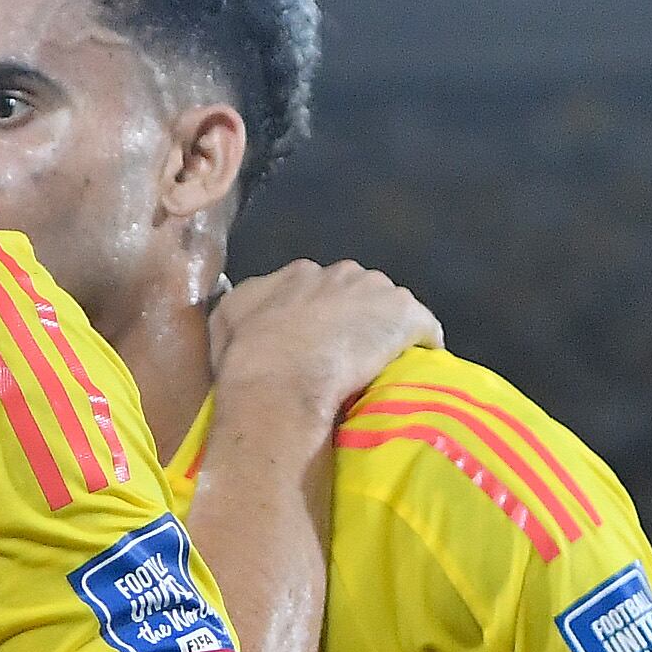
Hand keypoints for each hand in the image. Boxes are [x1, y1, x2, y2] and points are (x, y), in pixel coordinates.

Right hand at [207, 260, 439, 420]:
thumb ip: (246, 306)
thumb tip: (252, 312)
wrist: (281, 379)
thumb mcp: (226, 321)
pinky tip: (415, 366)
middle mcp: (341, 272)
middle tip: (346, 353)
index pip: (320, 288)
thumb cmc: (249, 357)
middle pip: (358, 292)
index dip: (320, 314)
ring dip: (386, 330)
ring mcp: (377, 291)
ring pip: (390, 308)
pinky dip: (422, 345)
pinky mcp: (407, 316)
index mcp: (300, 273)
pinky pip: (424, 329)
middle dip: (356, 317)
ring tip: (380, 364)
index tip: (317, 340)